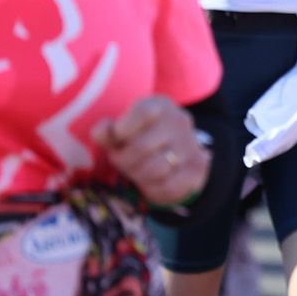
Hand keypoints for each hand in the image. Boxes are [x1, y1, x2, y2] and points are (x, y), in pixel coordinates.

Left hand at [93, 96, 209, 206]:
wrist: (177, 150)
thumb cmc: (141, 138)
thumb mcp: (123, 129)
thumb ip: (107, 131)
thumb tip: (100, 133)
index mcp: (160, 105)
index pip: (142, 112)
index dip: (122, 130)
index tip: (118, 138)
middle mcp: (179, 121)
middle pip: (141, 147)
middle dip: (123, 160)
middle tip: (121, 162)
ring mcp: (190, 145)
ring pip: (155, 170)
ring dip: (137, 176)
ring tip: (135, 172)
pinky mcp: (196, 168)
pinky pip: (168, 187)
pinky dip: (153, 190)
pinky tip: (150, 183)